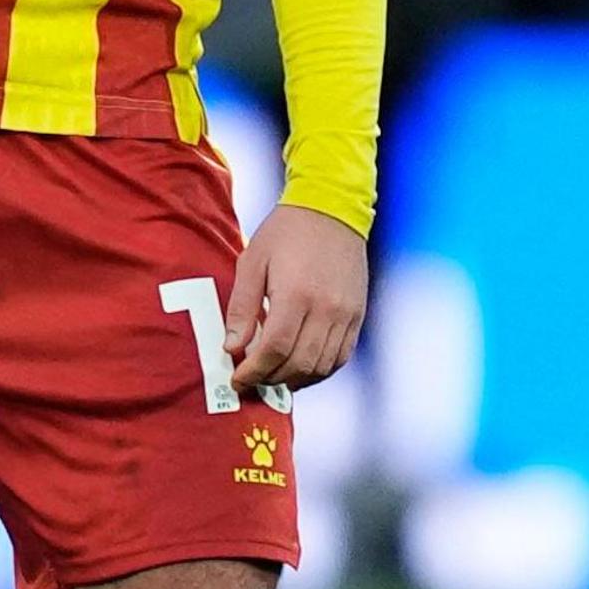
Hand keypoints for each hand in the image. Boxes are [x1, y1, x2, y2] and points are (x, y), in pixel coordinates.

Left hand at [227, 203, 369, 394]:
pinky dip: (319, 370)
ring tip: (273, 375)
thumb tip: (232, 348)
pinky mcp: (357, 314)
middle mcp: (326, 309)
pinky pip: (340, 356)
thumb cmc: (285, 232)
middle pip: (299, 364)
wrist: (331, 209)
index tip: (238, 379)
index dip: (254, 371)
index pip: (275, 350)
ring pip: (321, 366)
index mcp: (296, 294)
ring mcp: (346, 314)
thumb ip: (241, 307)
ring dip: (295, 379)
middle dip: (271, 379)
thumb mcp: (252, 261)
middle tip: (252, 379)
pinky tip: (300, 367)